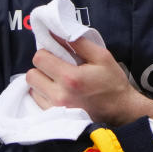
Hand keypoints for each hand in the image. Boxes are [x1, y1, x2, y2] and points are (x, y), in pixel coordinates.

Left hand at [26, 37, 152, 124]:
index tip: (57, 54)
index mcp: (70, 78)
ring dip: (42, 82)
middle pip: (32, 74)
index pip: (39, 58)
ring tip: (59, 81)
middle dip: (43, 67)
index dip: (47, 52)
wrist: (121, 111)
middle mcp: (59, 95)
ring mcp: (55, 110)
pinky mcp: (54, 119)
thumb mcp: (102, 56)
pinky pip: (37, 102)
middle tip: (58, 68)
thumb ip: (78, 42)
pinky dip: (44, 95)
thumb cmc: (112, 82)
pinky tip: (58, 93)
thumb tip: (56, 32)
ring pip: (32, 89)